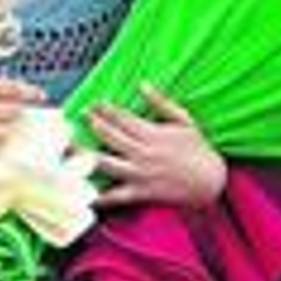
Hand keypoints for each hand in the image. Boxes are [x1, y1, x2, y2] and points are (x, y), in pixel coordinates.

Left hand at [91, 83, 225, 210]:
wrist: (210, 182)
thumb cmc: (199, 149)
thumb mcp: (184, 120)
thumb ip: (161, 102)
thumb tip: (143, 84)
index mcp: (153, 134)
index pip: (123, 118)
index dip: (106, 109)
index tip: (94, 103)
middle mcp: (143, 153)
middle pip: (111, 137)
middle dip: (93, 124)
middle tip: (79, 117)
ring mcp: (140, 174)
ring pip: (106, 163)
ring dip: (86, 155)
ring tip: (70, 148)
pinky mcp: (141, 193)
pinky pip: (116, 196)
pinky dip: (99, 196)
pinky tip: (83, 192)